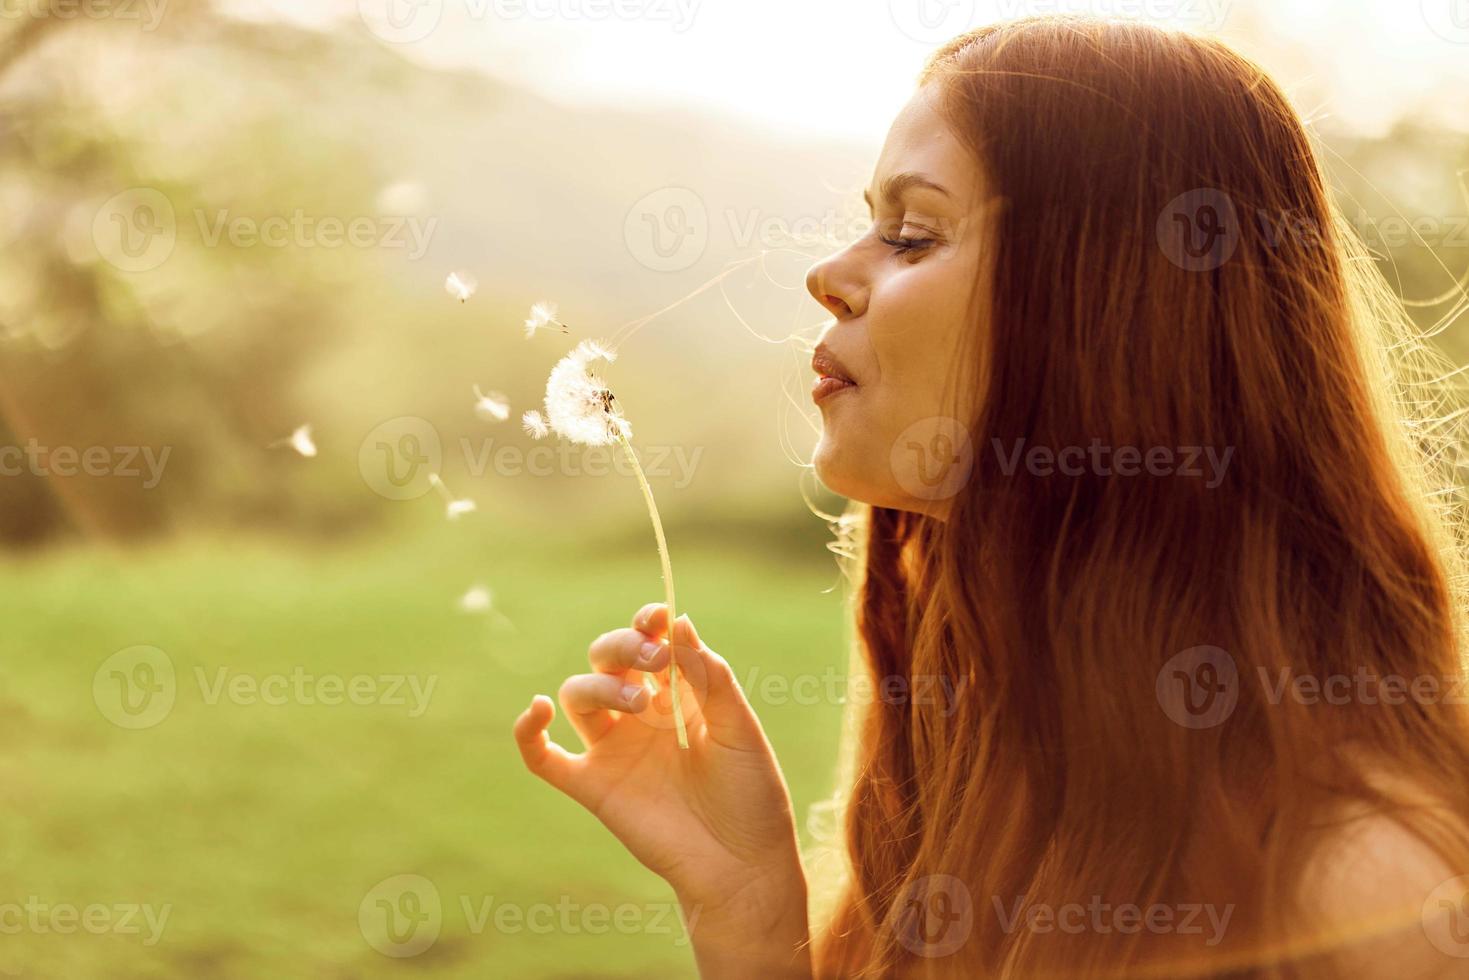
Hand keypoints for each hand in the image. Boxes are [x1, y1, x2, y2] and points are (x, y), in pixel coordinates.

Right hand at [512, 604, 809, 973]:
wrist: (742, 864)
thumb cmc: (751, 795)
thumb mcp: (739, 728)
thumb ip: (709, 678)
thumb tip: (679, 623)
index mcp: (678, 696)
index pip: (650, 644)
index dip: (647, 624)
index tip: (658, 617)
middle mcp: (640, 716)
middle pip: (607, 660)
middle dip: (623, 648)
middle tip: (654, 662)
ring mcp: (614, 750)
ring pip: (578, 695)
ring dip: (599, 685)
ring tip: (636, 703)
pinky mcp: (593, 787)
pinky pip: (544, 758)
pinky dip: (528, 733)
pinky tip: (537, 709)